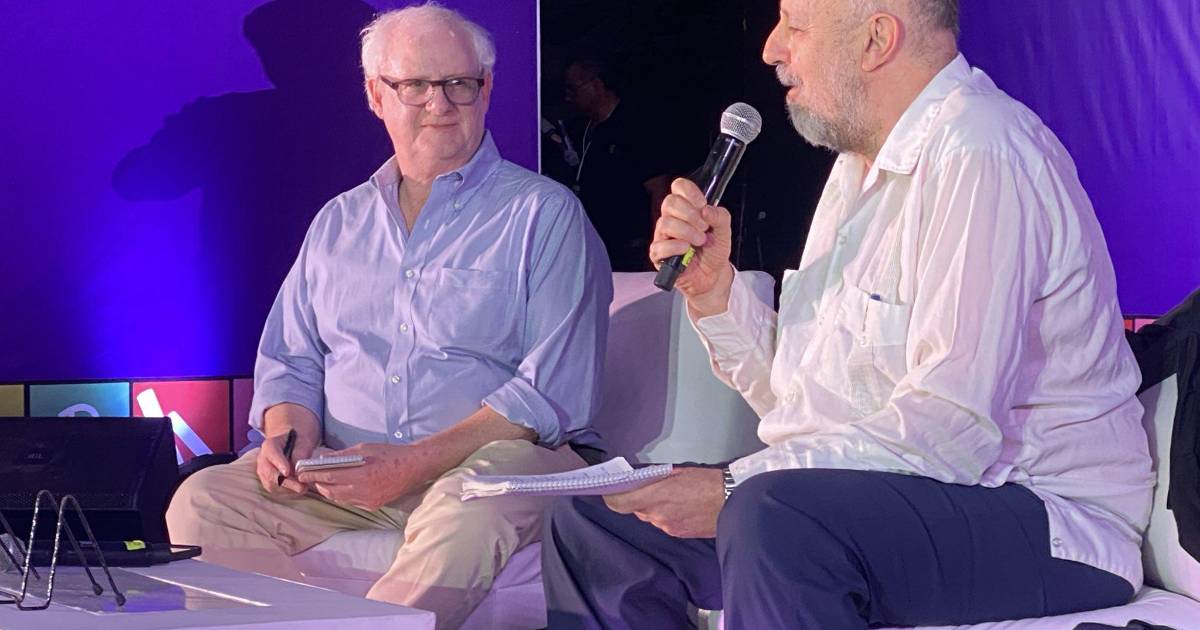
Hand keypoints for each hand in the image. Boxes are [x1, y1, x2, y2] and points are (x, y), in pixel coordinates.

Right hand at [256, 429, 317, 495]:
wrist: (293, 437)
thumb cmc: (299, 436)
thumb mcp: (305, 437)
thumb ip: (302, 450)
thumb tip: (298, 468)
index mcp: (270, 445)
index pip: (271, 454)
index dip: (278, 463)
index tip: (287, 472)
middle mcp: (263, 459)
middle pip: (268, 473)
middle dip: (285, 482)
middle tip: (301, 487)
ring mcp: (265, 470)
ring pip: (270, 484)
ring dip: (287, 489)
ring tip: (304, 488)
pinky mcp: (269, 479)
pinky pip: (275, 489)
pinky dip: (287, 491)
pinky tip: (300, 488)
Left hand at [296, 442, 438, 510]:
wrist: (413, 467)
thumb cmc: (389, 454)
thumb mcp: (364, 448)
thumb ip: (343, 456)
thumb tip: (324, 458)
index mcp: (361, 474)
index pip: (329, 477)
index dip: (313, 475)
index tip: (302, 472)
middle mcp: (363, 491)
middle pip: (331, 491)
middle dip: (318, 484)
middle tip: (310, 477)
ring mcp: (368, 501)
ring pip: (340, 499)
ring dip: (329, 491)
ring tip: (322, 482)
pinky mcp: (373, 505)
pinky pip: (351, 502)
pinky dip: (342, 496)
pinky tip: (340, 488)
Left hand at [604, 467, 725, 537]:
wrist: (735, 502)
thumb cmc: (708, 482)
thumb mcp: (679, 472)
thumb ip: (655, 479)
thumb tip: (641, 481)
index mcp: (656, 496)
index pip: (619, 502)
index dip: (610, 497)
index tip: (607, 490)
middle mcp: (658, 515)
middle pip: (636, 508)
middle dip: (639, 499)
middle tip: (647, 487)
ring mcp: (668, 527)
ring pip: (651, 516)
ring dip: (654, 507)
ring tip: (671, 496)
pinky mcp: (679, 534)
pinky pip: (665, 524)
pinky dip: (667, 515)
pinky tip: (682, 506)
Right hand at [649, 178, 733, 313]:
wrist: (712, 276)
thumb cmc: (713, 252)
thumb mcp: (724, 232)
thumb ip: (720, 216)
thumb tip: (707, 210)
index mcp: (686, 209)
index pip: (679, 187)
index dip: (691, 193)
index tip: (702, 206)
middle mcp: (672, 219)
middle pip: (670, 202)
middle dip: (691, 215)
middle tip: (704, 228)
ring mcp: (663, 236)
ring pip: (666, 223)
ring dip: (687, 232)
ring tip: (699, 241)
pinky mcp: (658, 254)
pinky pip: (660, 246)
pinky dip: (676, 247)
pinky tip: (686, 250)